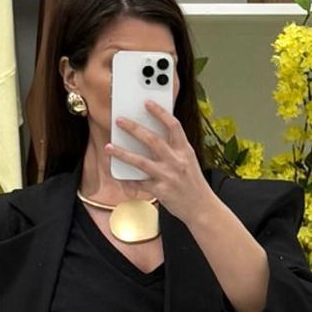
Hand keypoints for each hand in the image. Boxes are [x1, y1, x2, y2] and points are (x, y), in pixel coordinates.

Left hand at [108, 100, 213, 225]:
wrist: (202, 208)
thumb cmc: (194, 184)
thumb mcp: (189, 161)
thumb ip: (174, 149)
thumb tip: (153, 137)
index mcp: (185, 151)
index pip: (173, 126)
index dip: (159, 112)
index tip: (147, 103)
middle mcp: (176, 161)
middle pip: (152, 140)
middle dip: (134, 128)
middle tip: (120, 120)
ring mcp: (167, 176)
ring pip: (140, 161)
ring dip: (122, 153)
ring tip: (109, 147)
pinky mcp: (160, 190)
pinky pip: (139, 183)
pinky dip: (128, 179)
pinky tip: (118, 175)